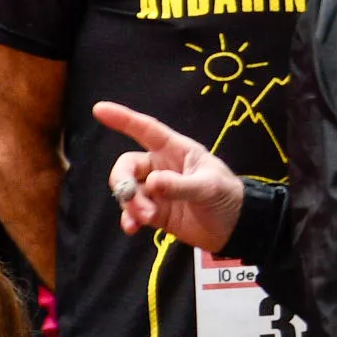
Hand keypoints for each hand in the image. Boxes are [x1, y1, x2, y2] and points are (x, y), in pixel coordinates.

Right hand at [95, 101, 244, 251]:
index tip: (99, 109)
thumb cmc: (228, 196)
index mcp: (177, 151)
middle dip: (122, 181)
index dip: (124, 119)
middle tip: (130, 198)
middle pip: (127, 166)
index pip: (147, 130)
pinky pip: (132, 212)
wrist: (236, 228)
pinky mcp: (154, 212)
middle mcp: (161, 167)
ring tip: (146, 217)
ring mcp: (156, 191)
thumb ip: (180, 186)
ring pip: (127, 191)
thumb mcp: (209, 187)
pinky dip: (129, 218)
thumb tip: (151, 183)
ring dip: (130, 204)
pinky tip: (132, 228)